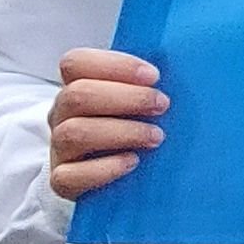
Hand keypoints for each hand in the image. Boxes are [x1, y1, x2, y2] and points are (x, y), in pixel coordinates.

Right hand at [50, 47, 168, 199]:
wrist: (118, 179)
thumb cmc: (135, 128)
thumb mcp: (139, 101)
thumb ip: (147, 84)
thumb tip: (184, 67)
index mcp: (77, 86)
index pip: (77, 63)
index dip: (115, 65)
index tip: (154, 76)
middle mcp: (62, 114)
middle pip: (77, 95)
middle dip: (126, 98)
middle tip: (162, 105)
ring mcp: (59, 148)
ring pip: (74, 133)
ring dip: (121, 132)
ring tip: (156, 137)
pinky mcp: (63, 181)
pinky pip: (69, 175)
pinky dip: (104, 168)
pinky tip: (132, 162)